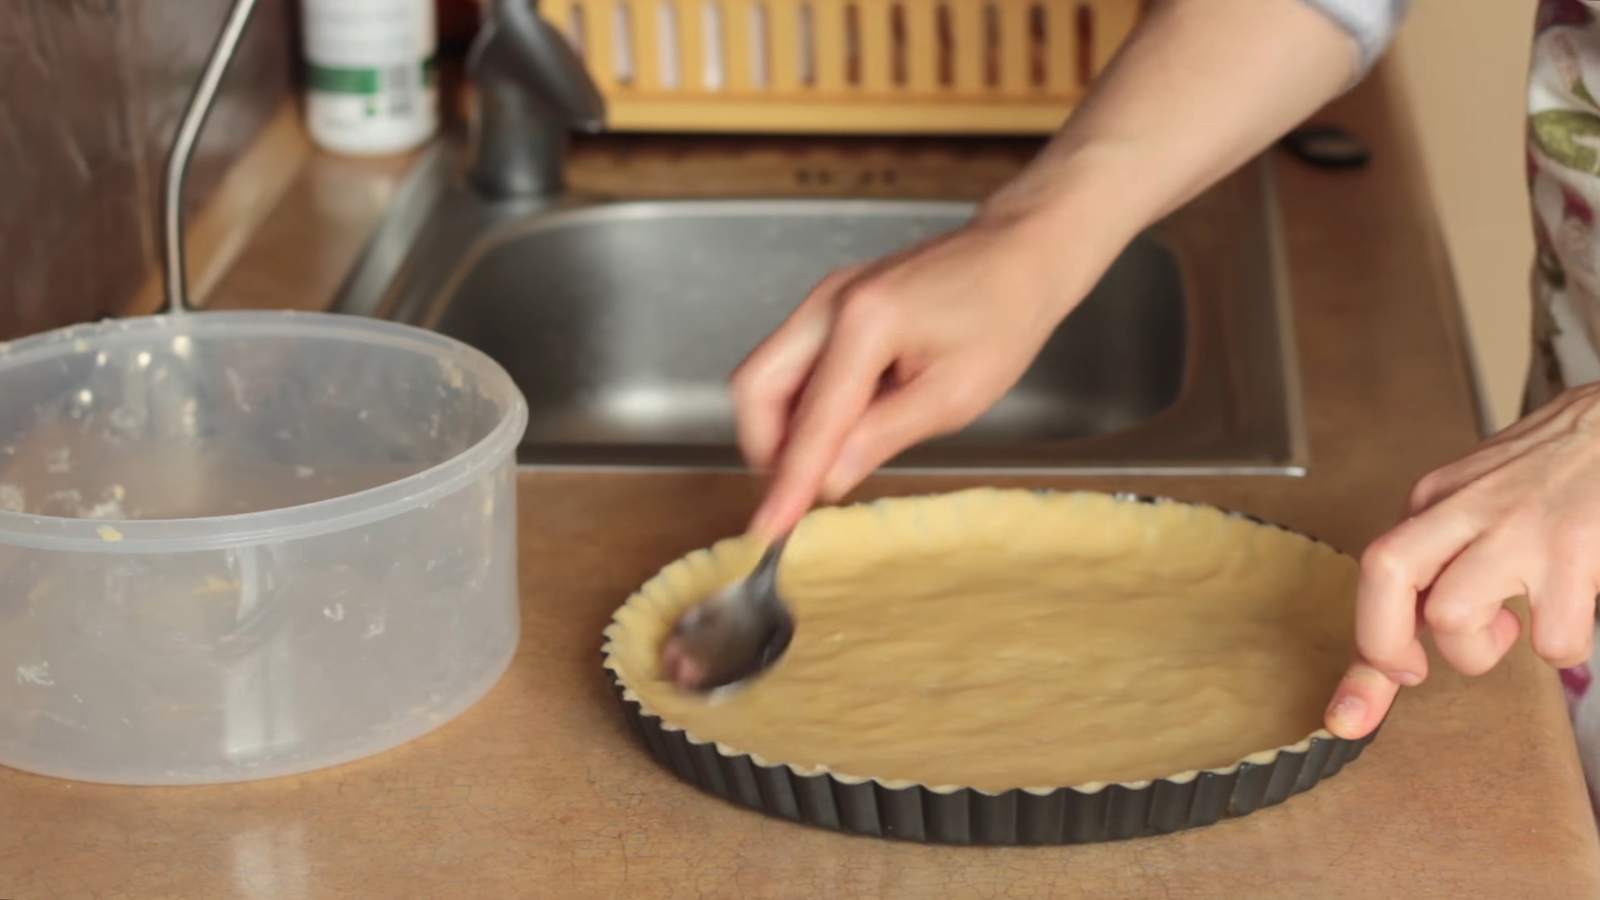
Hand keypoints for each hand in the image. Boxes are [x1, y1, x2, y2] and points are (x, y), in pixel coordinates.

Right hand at [731, 208, 1100, 537]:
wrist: (1019, 254)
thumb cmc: (1003, 316)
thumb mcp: (955, 396)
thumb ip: (882, 437)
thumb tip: (829, 480)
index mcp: (866, 323)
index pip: (812, 420)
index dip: (789, 481)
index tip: (769, 527)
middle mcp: (829, 303)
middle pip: (755, 388)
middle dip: (768, 447)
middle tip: (803, 487)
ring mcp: (824, 299)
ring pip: (764, 376)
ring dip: (783, 427)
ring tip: (833, 454)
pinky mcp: (828, 305)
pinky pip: (790, 363)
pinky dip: (801, 404)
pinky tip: (845, 422)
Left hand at [1324, 383, 1599, 739]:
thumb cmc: (1561, 469)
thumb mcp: (1485, 495)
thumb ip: (1445, 551)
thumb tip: (1410, 634)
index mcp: (1438, 497)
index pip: (1378, 569)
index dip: (1364, 649)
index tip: (1350, 714)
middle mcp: (1466, 506)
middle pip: (1386, 573)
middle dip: (1382, 644)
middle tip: (1414, 671)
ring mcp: (1518, 527)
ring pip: (1451, 614)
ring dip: (1477, 649)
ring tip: (1511, 626)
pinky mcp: (1573, 548)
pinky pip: (1548, 637)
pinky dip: (1559, 647)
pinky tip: (1570, 616)